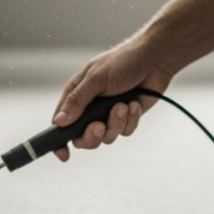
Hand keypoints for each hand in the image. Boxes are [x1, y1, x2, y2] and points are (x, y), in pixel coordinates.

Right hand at [50, 38, 173, 160]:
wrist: (155, 59)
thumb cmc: (123, 61)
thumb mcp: (96, 78)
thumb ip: (78, 101)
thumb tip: (59, 123)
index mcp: (76, 95)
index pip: (60, 122)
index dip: (59, 140)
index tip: (64, 154)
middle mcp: (90, 107)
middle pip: (83, 138)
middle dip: (92, 136)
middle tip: (100, 126)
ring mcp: (108, 114)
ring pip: (106, 137)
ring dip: (115, 123)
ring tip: (123, 105)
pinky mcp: (127, 118)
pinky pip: (125, 131)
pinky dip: (130, 120)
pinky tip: (135, 103)